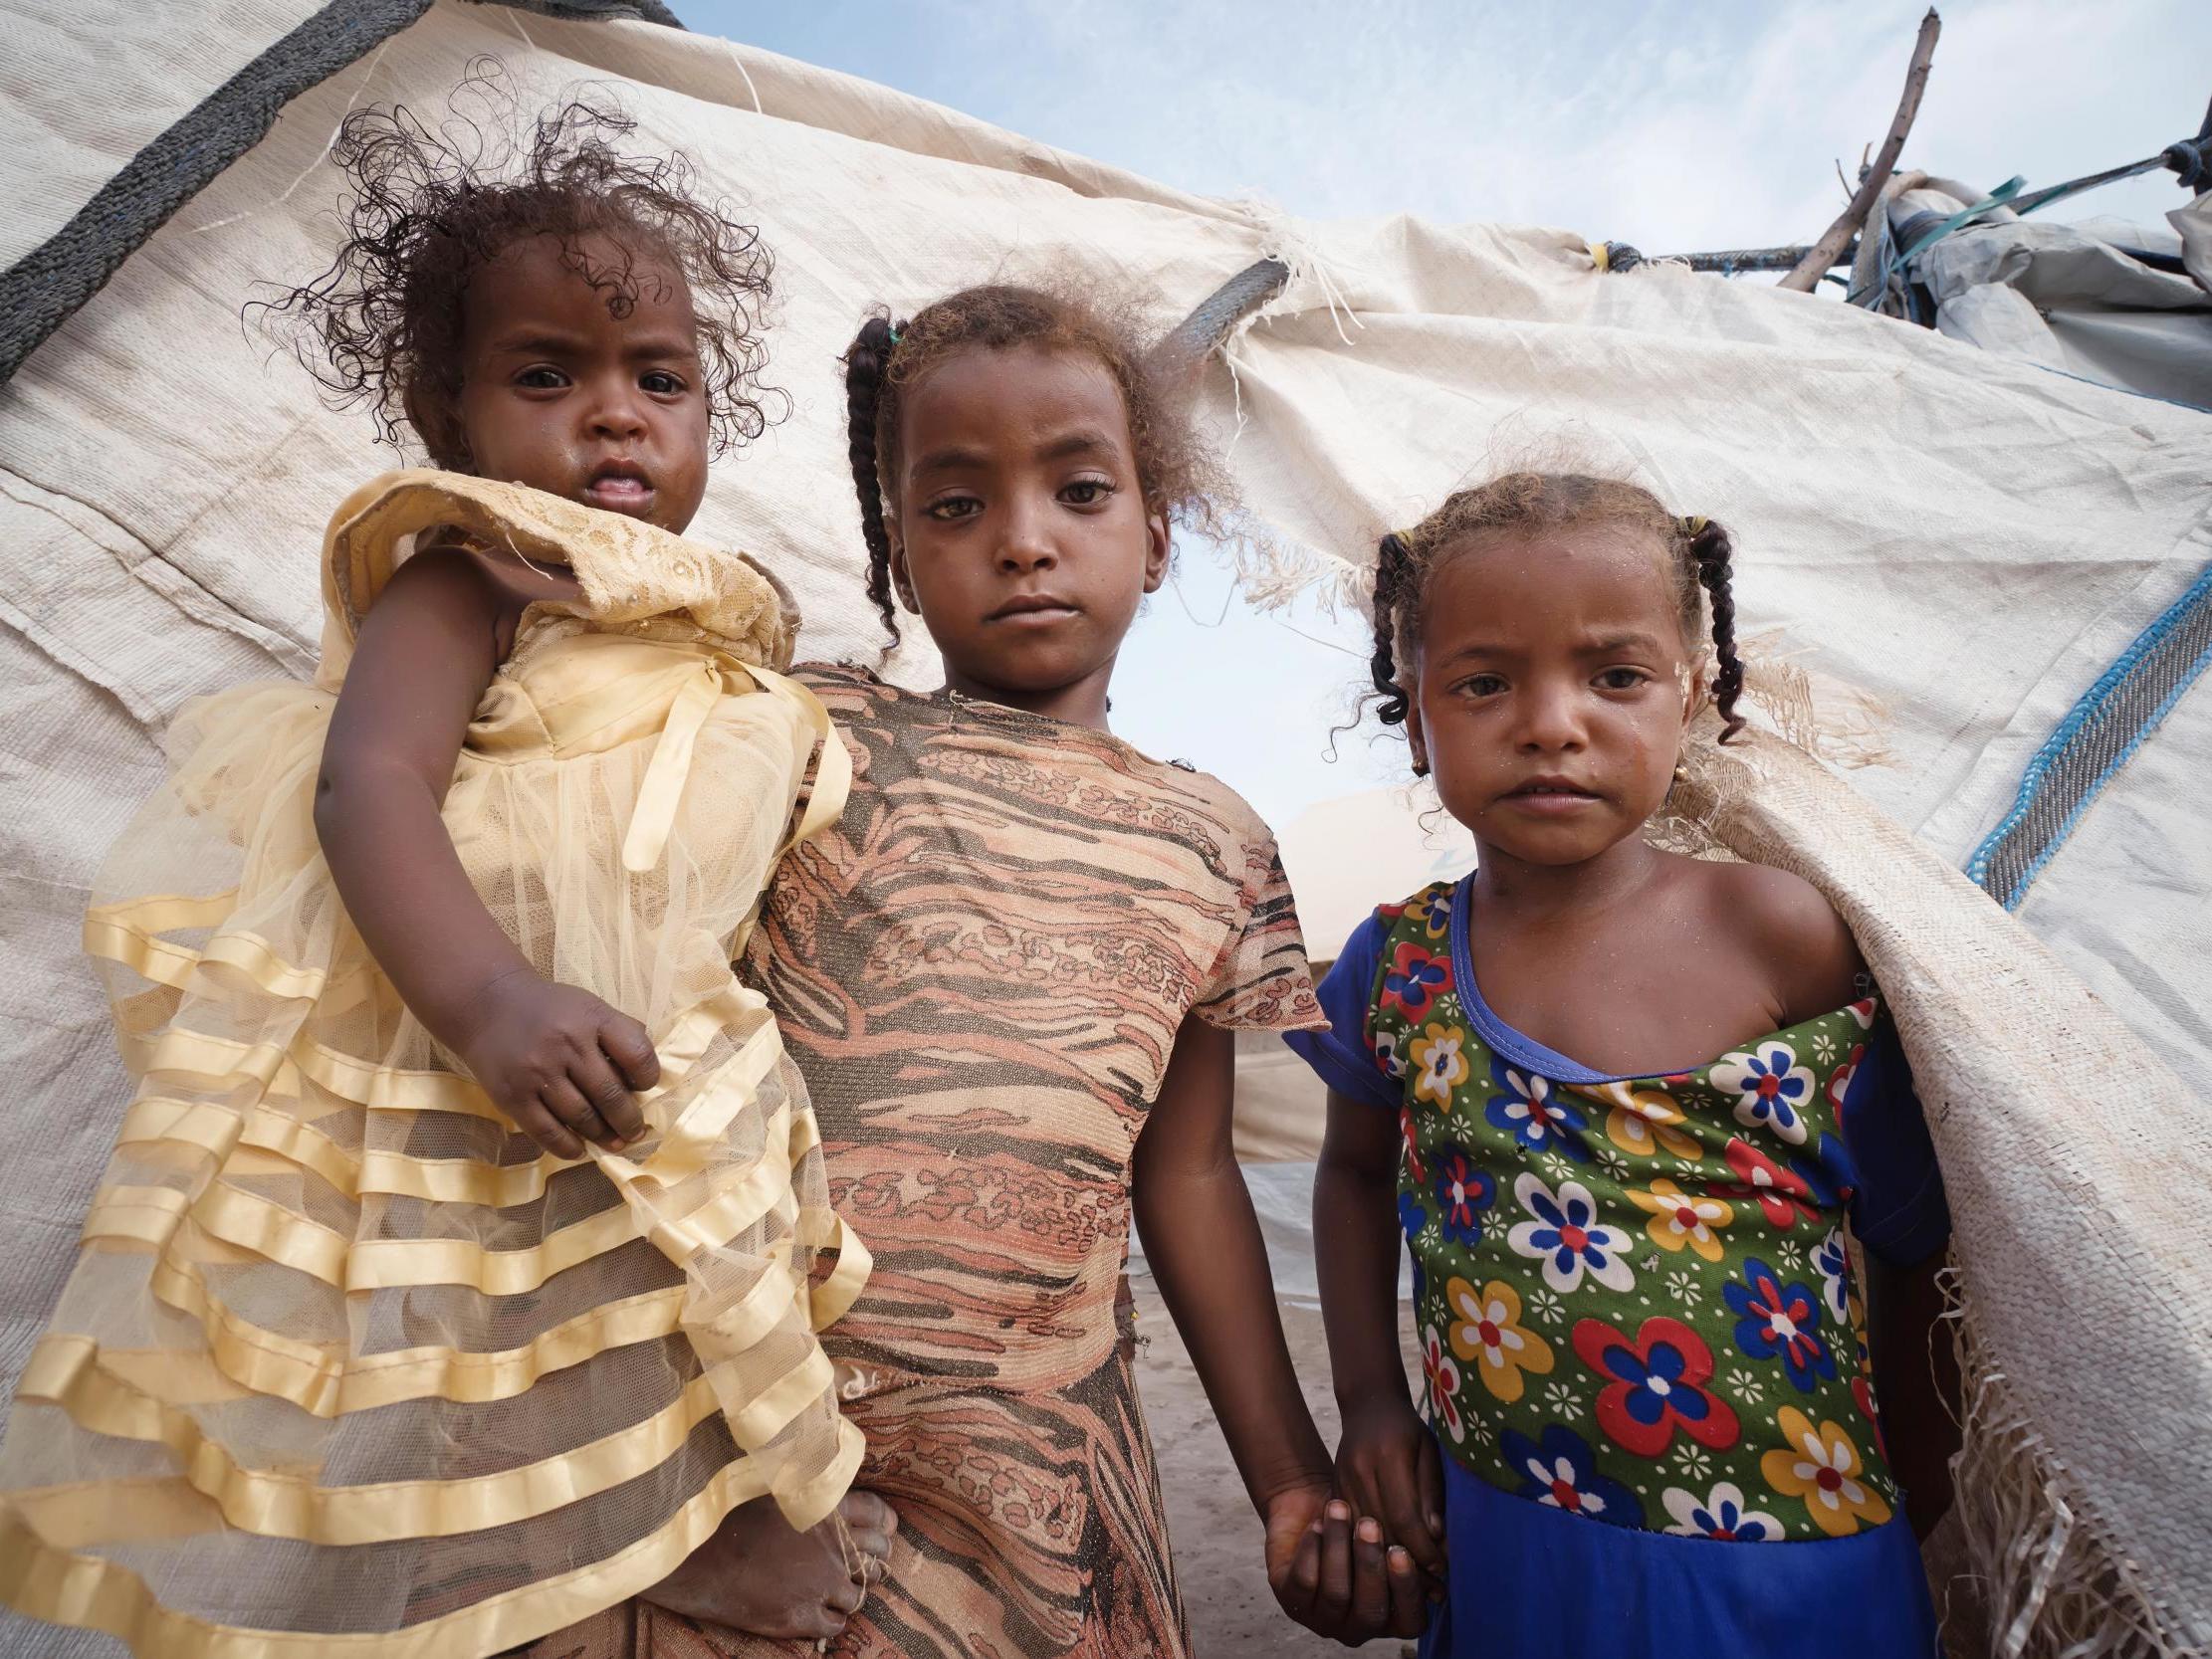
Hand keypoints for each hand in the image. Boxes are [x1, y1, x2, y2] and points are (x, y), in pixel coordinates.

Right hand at [449, 968, 659, 1157]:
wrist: (488, 1006)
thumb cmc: (549, 1009)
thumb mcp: (588, 1006)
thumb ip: (618, 1031)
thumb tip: (646, 1070)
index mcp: (592, 1019)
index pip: (636, 1054)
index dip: (648, 1076)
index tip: (646, 1088)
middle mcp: (567, 1045)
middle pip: (610, 1094)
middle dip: (629, 1120)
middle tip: (636, 1132)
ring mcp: (538, 1072)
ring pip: (581, 1117)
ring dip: (602, 1136)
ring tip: (614, 1143)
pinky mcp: (513, 1096)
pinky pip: (547, 1131)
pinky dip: (568, 1146)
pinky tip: (580, 1149)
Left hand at [1263, 1480, 1426, 1643]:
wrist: (1313, 1505)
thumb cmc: (1359, 1520)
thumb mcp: (1387, 1530)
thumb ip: (1411, 1543)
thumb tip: (1438, 1541)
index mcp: (1390, 1617)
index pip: (1410, 1622)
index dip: (1407, 1590)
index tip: (1400, 1551)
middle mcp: (1357, 1626)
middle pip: (1370, 1610)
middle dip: (1370, 1565)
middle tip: (1369, 1525)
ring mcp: (1322, 1618)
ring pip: (1335, 1594)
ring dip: (1338, 1548)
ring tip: (1339, 1509)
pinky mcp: (1291, 1599)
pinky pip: (1303, 1581)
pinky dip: (1311, 1549)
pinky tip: (1316, 1524)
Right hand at [1335, 1393, 1447, 1578]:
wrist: (1368, 1406)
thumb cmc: (1408, 1430)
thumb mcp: (1429, 1451)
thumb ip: (1431, 1492)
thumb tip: (1437, 1536)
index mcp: (1388, 1456)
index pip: (1405, 1515)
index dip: (1424, 1547)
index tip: (1443, 1568)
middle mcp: (1360, 1470)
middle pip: (1383, 1530)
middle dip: (1410, 1563)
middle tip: (1433, 1587)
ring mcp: (1342, 1480)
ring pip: (1364, 1534)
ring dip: (1389, 1563)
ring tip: (1413, 1585)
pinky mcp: (1334, 1489)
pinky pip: (1350, 1528)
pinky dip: (1369, 1550)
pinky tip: (1387, 1566)